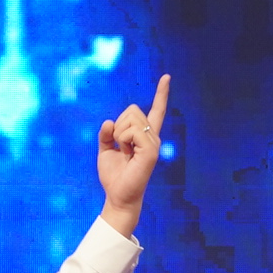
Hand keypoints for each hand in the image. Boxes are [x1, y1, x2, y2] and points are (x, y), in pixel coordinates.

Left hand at [95, 77, 173, 232]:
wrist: (118, 195)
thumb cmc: (114, 175)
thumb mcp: (105, 149)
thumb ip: (107, 134)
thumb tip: (109, 121)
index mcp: (144, 136)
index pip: (156, 110)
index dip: (161, 94)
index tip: (166, 77)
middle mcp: (152, 137)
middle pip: (133, 109)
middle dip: (118, 124)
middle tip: (120, 146)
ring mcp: (153, 143)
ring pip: (131, 118)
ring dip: (119, 134)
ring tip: (124, 152)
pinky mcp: (151, 151)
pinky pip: (131, 131)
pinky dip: (122, 140)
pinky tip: (126, 153)